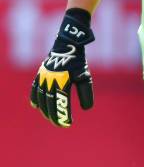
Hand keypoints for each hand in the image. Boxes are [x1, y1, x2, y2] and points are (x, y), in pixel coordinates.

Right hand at [30, 12, 94, 126]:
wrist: (68, 43)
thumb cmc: (78, 61)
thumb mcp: (85, 76)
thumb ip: (86, 93)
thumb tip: (86, 109)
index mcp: (62, 81)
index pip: (61, 103)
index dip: (64, 115)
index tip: (68, 124)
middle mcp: (50, 80)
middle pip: (50, 103)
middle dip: (54, 116)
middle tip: (60, 124)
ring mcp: (43, 77)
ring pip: (41, 98)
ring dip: (45, 110)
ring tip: (51, 118)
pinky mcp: (40, 73)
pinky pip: (34, 88)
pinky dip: (35, 98)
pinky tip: (36, 106)